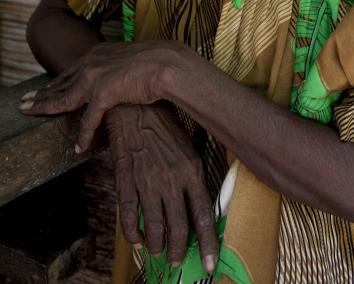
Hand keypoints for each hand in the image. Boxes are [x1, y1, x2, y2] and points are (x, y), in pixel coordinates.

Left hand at [19, 40, 179, 150]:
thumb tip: (121, 76)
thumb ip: (119, 67)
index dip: (55, 82)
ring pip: (63, 98)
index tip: (43, 88)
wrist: (168, 64)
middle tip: (23, 102)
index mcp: (98, 54)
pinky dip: (83, 135)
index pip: (70, 71)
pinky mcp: (103, 94)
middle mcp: (92, 64)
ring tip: (29, 114)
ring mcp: (95, 78)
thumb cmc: (157, 62)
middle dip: (41, 94)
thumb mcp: (131, 59)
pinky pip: (88, 120)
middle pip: (59, 83)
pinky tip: (77, 146)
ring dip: (44, 108)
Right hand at [106, 103, 217, 272]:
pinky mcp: (126, 180)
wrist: (135, 107)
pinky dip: (133, 234)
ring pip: (155, 227)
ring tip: (158, 250)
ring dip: (157, 245)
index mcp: (191, 170)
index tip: (210, 263)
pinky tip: (137, 239)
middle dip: (179, 251)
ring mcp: (147, 182)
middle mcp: (171, 180)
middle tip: (176, 261)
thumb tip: (198, 204)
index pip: (203, 215)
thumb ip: (192, 176)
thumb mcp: (187, 148)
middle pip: (179, 227)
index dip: (207, 243)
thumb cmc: (164, 126)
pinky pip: (130, 216)